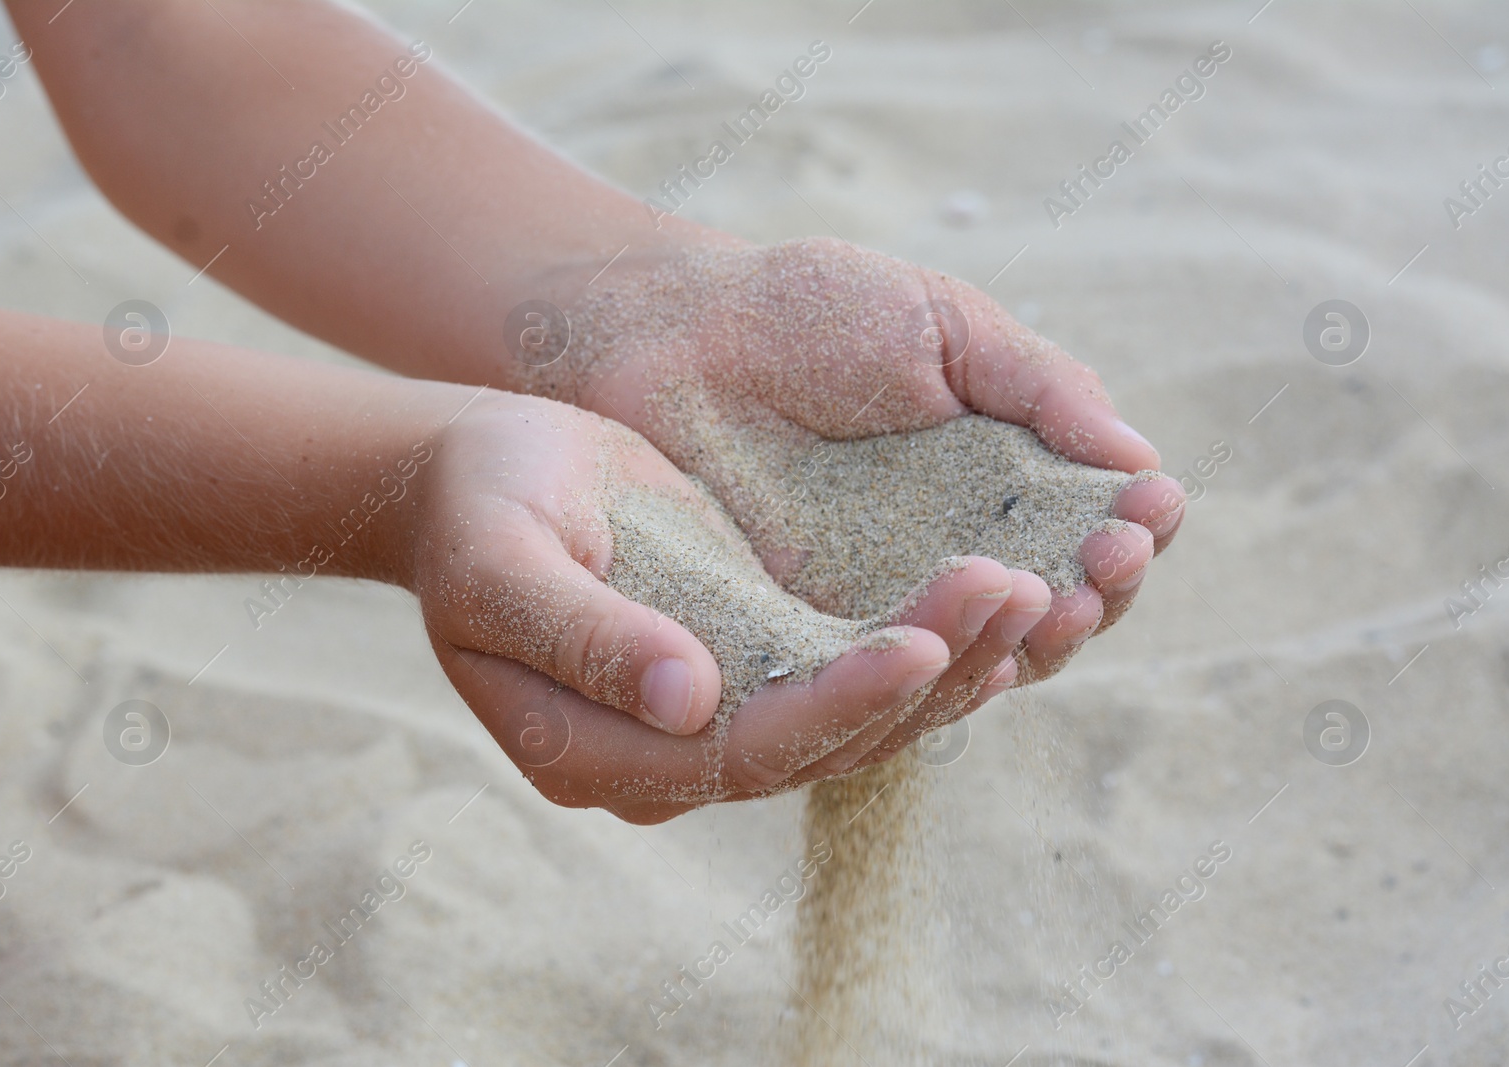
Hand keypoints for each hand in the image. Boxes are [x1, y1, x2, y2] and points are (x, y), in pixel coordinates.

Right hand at [409, 390, 997, 822]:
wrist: (475, 480)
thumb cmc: (476, 510)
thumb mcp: (504, 564)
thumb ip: (584, 634)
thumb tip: (690, 696)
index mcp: (596, 752)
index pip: (741, 751)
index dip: (837, 702)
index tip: (923, 643)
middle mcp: (669, 755)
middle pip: (822, 744)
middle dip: (926, 677)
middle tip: (1019, 594)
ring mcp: (717, 716)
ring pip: (857, 718)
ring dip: (951, 661)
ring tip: (1033, 589)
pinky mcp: (754, 662)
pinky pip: (852, 671)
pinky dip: (928, 642)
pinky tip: (994, 601)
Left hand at [524, 237, 1185, 769]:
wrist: (670, 337)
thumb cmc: (806, 313)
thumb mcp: (941, 326)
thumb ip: (1037, 386)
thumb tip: (1141, 458)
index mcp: (995, 481)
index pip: (1086, 527)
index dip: (1129, 526)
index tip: (1154, 506)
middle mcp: (951, 554)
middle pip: (1053, 602)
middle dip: (1099, 586)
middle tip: (1112, 558)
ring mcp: (885, 604)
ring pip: (984, 653)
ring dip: (1038, 638)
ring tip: (1061, 600)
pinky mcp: (814, 643)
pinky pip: (889, 681)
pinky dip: (942, 675)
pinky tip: (982, 652)